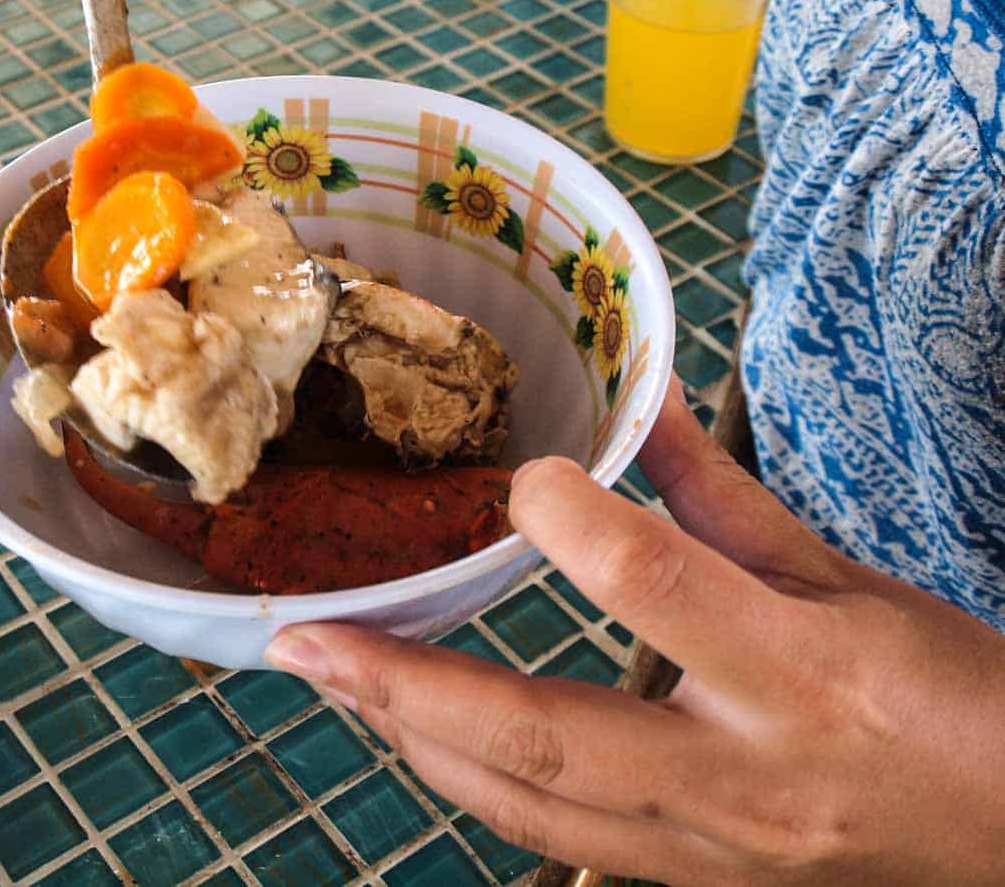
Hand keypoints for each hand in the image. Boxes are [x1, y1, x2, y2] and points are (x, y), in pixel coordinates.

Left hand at [264, 381, 1004, 884]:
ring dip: (413, 740)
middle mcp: (743, 773)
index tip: (517, 476)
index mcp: (804, 672)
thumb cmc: (959, 703)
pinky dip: (473, 785)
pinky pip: (557, 838)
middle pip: (544, 733)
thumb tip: (639, 404)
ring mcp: (712, 848)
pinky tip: (415, 740)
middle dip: (406, 686)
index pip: (653, 583)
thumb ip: (725, 501)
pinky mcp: (696, 882)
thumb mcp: (851, 582)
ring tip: (331, 680)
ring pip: (528, 804)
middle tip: (305, 641)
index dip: (567, 519)